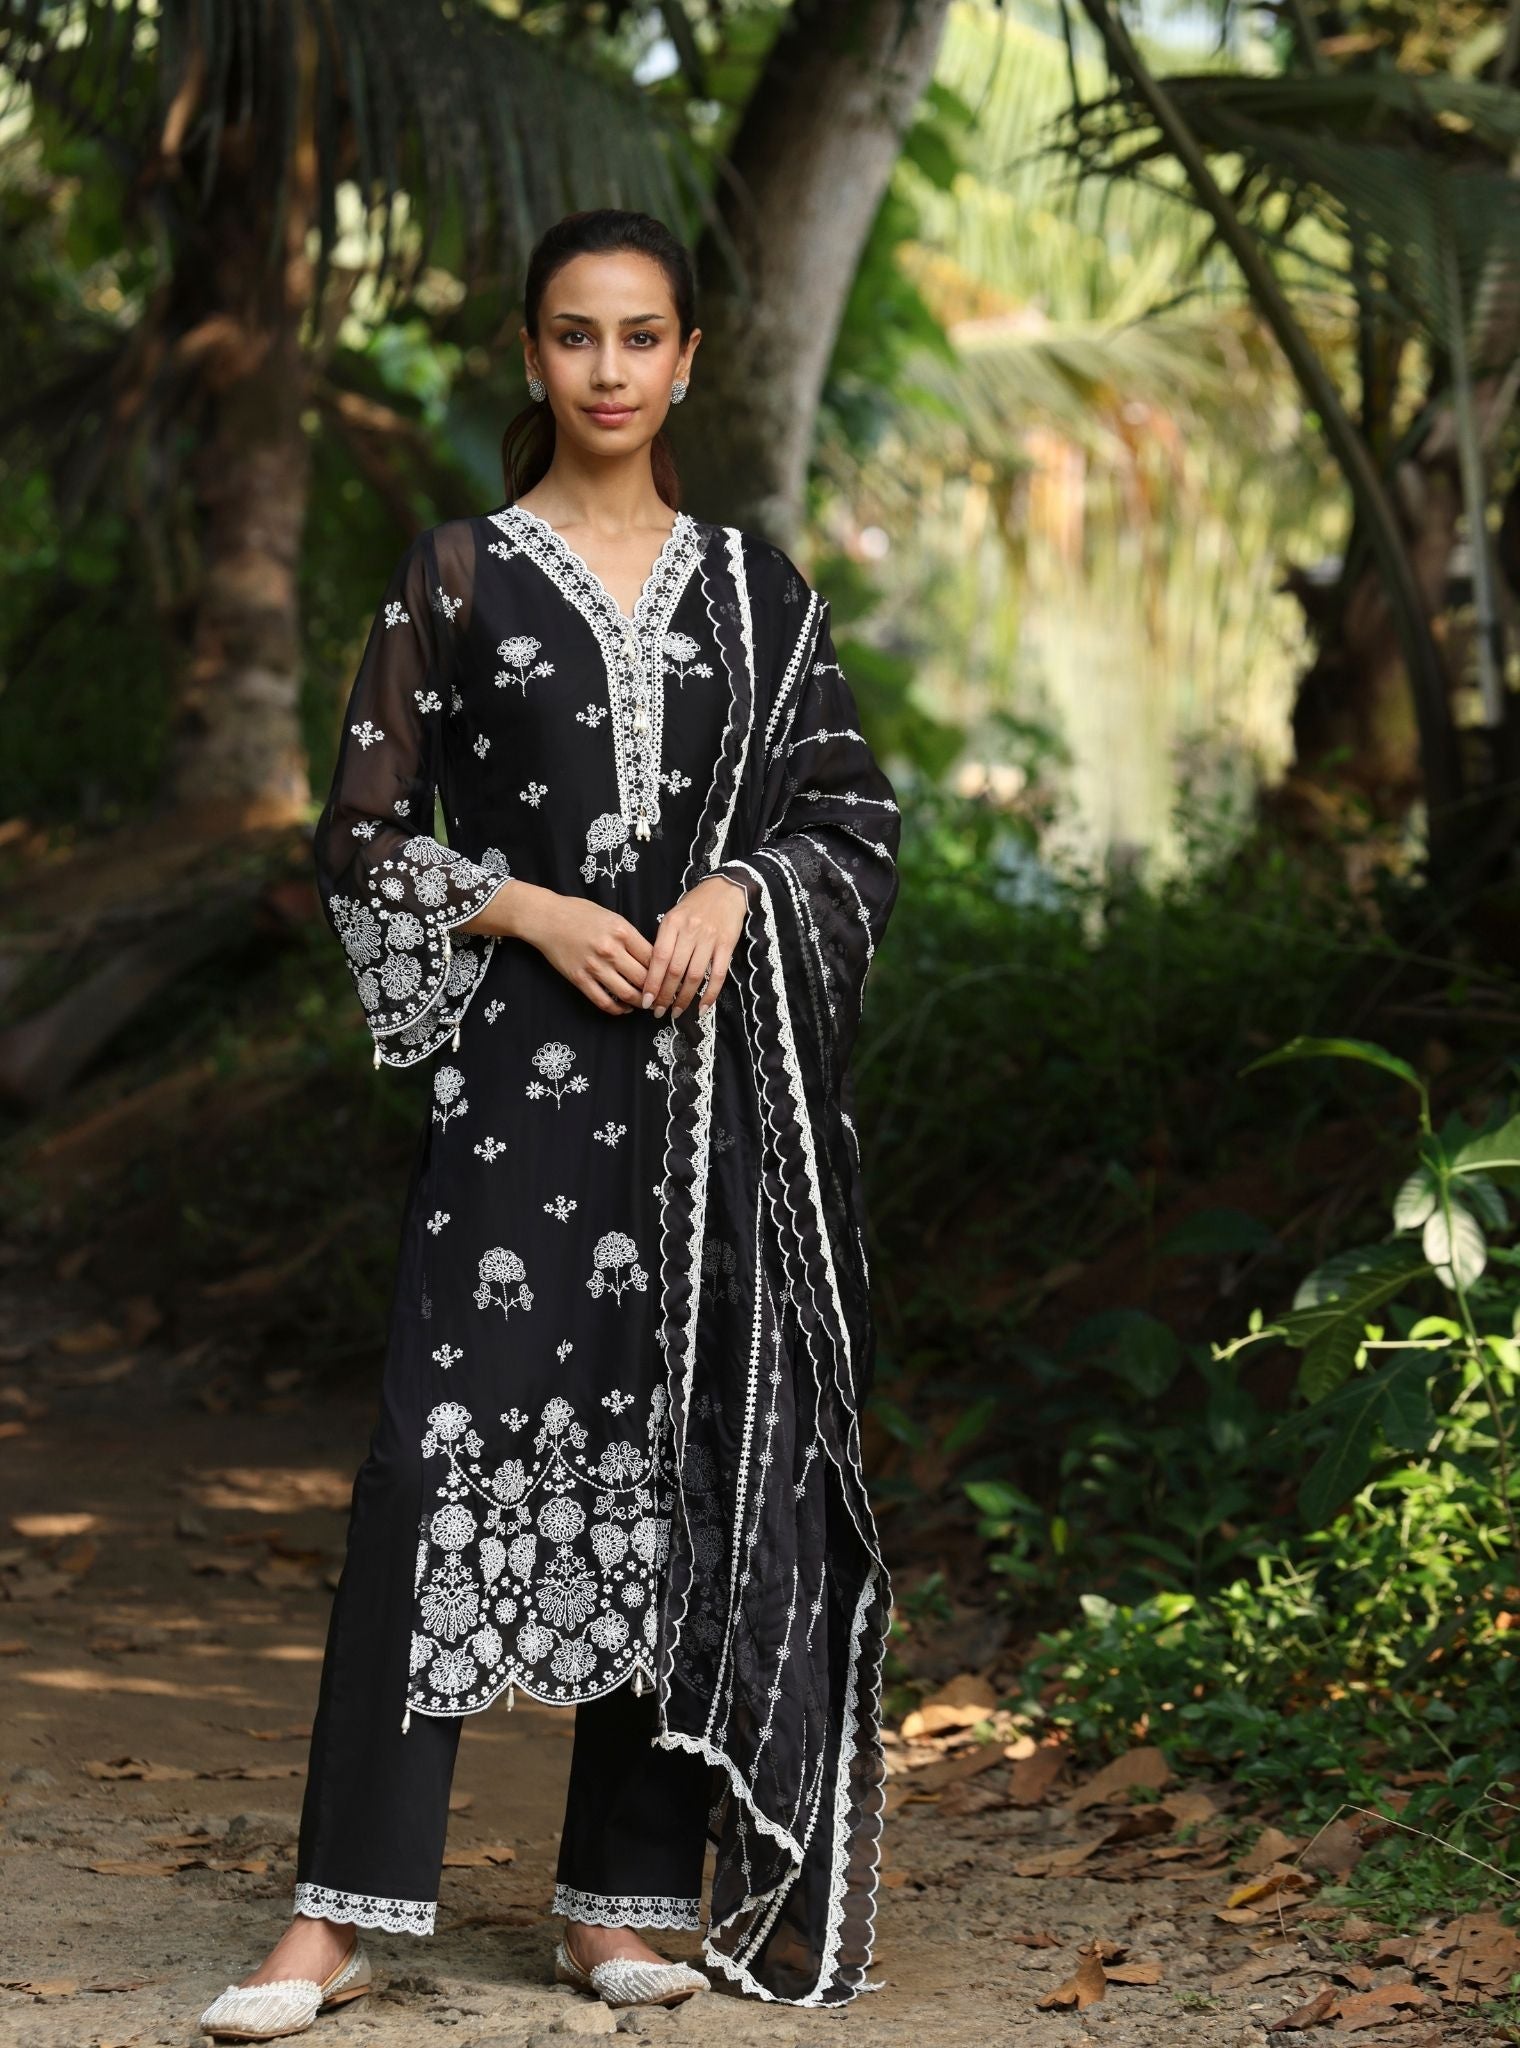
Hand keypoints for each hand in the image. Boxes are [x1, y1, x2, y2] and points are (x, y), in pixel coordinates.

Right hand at [468, 880, 653, 1015]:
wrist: (546, 918)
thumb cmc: (579, 913)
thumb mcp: (612, 917)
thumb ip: (631, 937)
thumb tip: (652, 958)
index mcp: (622, 931)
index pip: (654, 958)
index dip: (666, 972)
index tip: (671, 980)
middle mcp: (611, 950)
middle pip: (644, 978)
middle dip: (657, 991)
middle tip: (663, 998)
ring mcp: (594, 966)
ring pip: (627, 993)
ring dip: (640, 1003)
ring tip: (646, 1005)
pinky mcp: (579, 979)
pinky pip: (603, 1001)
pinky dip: (617, 1008)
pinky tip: (624, 1008)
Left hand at [641, 876, 746, 1019]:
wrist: (727, 889)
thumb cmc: (696, 904)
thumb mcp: (674, 915)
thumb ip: (665, 940)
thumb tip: (653, 972)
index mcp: (672, 923)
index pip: (659, 958)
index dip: (652, 982)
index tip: (646, 1000)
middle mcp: (690, 931)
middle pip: (675, 971)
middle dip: (665, 996)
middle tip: (658, 1011)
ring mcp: (710, 939)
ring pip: (694, 976)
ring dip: (684, 998)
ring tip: (676, 1012)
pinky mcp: (727, 946)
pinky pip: (718, 975)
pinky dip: (710, 994)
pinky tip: (701, 1008)